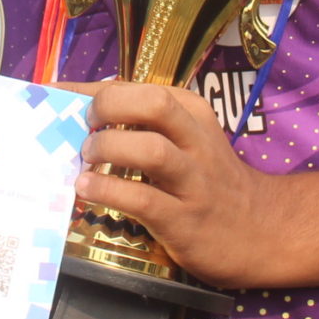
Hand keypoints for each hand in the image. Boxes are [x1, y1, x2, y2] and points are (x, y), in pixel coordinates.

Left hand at [69, 78, 287, 288]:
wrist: (263, 230)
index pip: (139, 87)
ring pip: (151, 149)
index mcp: (192, 113)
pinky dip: (109, 191)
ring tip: (87, 159)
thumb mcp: (186, 140)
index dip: (91, 89)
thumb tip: (80, 104)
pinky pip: (144, 199)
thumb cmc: (208, 180)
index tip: (55, 94)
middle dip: (109, 107)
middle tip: (85, 125)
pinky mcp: (185, 219)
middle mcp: (196, 141)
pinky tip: (88, 190)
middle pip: (155, 103)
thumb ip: (143, 122)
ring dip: (109, 149)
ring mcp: (194, 181)